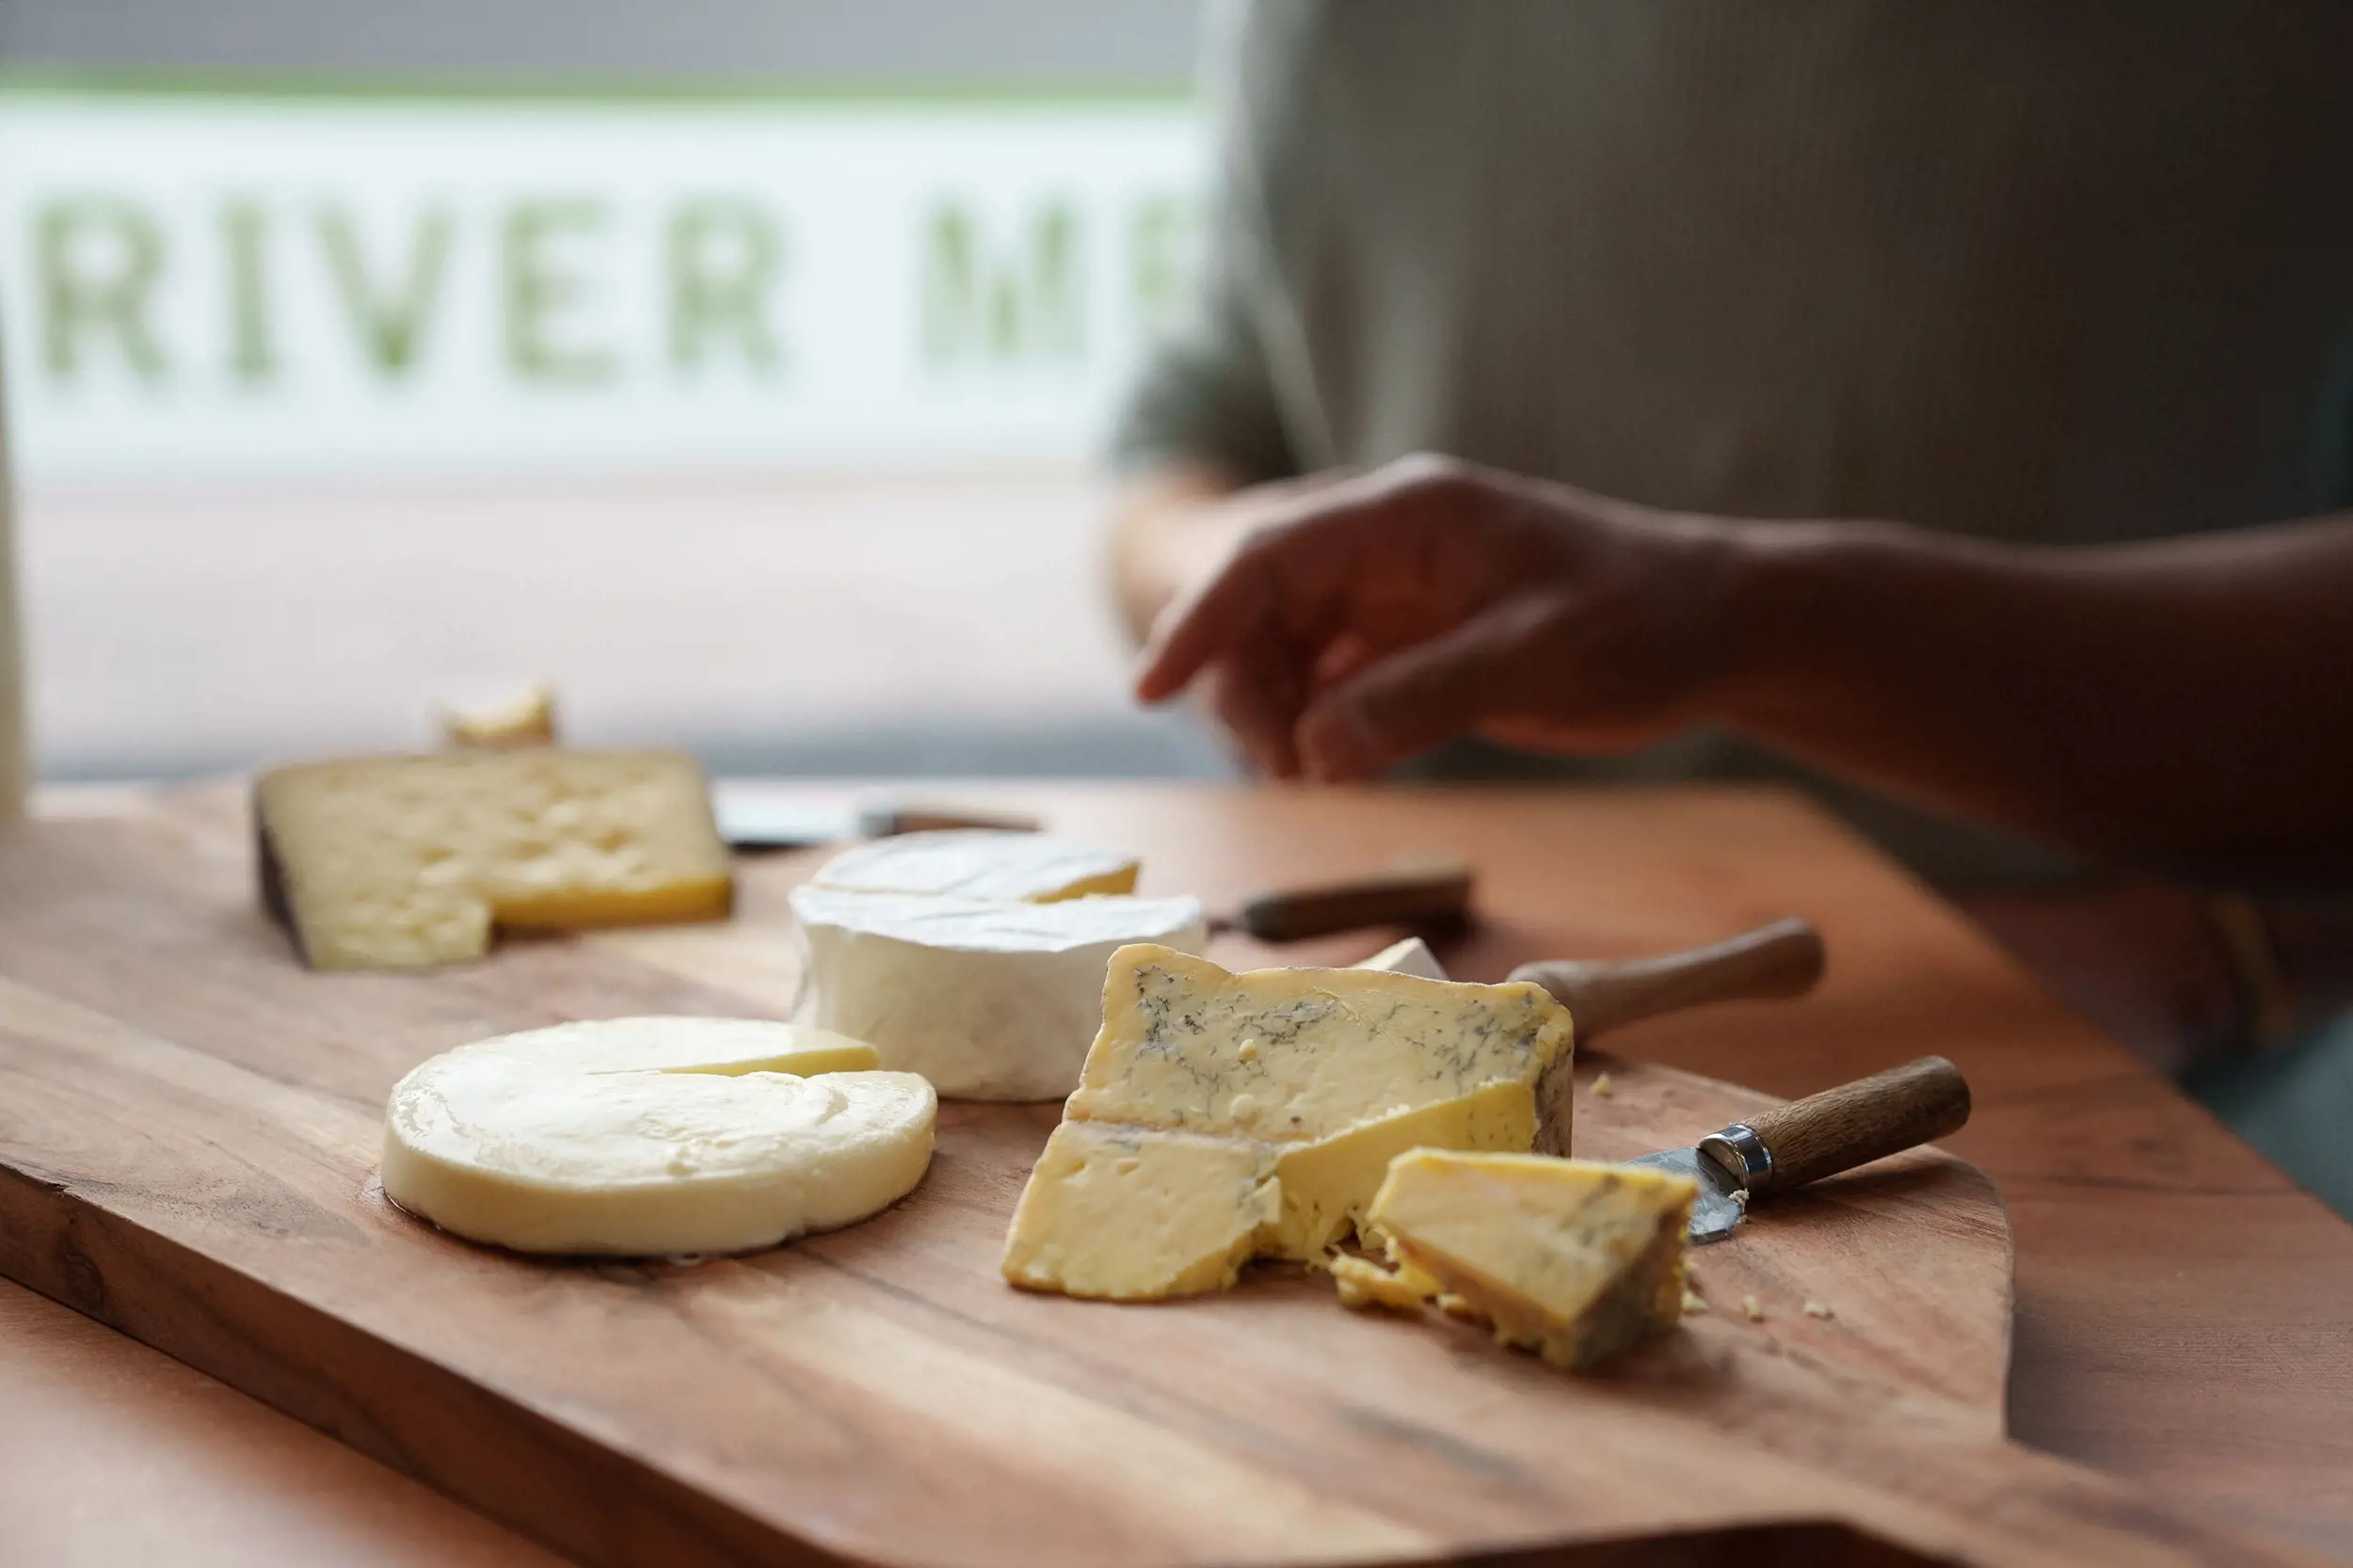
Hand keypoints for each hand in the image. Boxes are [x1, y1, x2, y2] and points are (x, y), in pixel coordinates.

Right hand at [1133, 454, 1750, 779]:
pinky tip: (1333, 768)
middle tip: (1284, 771)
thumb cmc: (1644, 623)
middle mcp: (1387, 549)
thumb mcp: (1538, 660)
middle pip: (1262, 611)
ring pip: (1287, 653)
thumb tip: (1315, 750)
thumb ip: (1422, 699)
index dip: (1200, 621)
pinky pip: (1329, 685)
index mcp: (1408, 516)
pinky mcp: (1413, 647)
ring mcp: (1397, 598)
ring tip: (1315, 776)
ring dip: (1277, 715)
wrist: (1720, 630)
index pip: (1269, 558)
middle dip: (1246, 689)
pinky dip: (1315, 729)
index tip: (1149, 689)